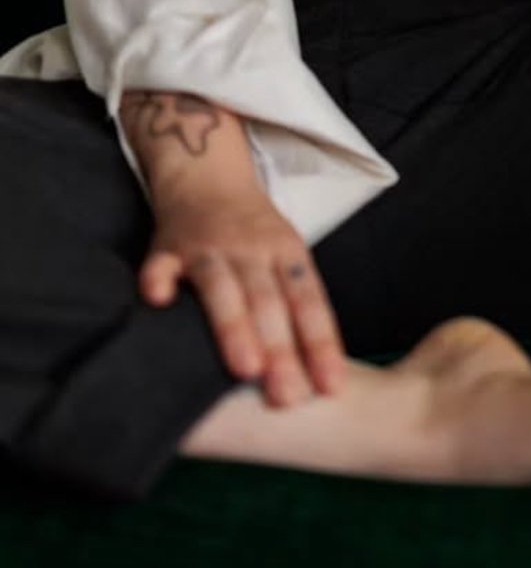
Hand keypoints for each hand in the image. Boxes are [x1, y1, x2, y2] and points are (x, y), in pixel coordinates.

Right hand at [139, 185, 346, 408]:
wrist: (208, 175)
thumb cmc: (254, 232)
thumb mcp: (286, 255)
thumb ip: (295, 304)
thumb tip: (318, 369)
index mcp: (286, 251)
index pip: (308, 300)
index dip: (320, 342)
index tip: (332, 386)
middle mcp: (251, 248)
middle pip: (268, 300)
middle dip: (281, 349)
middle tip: (290, 396)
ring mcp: (208, 246)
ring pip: (222, 286)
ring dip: (234, 325)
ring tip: (246, 368)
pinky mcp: (167, 246)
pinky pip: (160, 264)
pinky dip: (158, 281)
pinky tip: (158, 303)